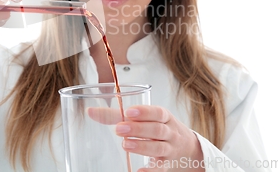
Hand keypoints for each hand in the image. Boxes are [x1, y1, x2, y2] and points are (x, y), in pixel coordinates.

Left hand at [88, 105, 204, 171]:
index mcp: (165, 117)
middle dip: (139, 129)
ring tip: (125, 145)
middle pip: (157, 130)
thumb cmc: (158, 128)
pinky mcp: (166, 165)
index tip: (129, 112)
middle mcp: (170, 132)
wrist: (186, 148)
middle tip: (119, 130)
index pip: (158, 112)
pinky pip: (160, 168)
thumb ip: (118, 115)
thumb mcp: (144, 119)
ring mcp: (169, 149)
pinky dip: (149, 171)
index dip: (145, 112)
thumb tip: (90, 113)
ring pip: (159, 147)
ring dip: (142, 146)